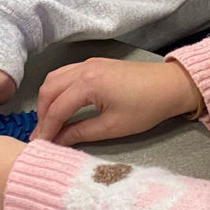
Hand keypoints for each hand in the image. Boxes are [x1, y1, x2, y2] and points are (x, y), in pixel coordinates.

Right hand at [30, 57, 200, 145]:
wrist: (170, 85)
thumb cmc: (145, 108)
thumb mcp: (112, 127)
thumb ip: (81, 133)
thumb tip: (58, 141)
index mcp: (88, 84)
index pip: (56, 108)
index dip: (46, 129)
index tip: (39, 146)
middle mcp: (83, 69)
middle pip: (49, 90)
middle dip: (41, 113)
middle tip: (42, 135)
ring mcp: (88, 63)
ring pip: (55, 78)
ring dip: (48, 99)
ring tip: (50, 122)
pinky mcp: (94, 63)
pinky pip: (66, 73)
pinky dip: (58, 89)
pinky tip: (62, 104)